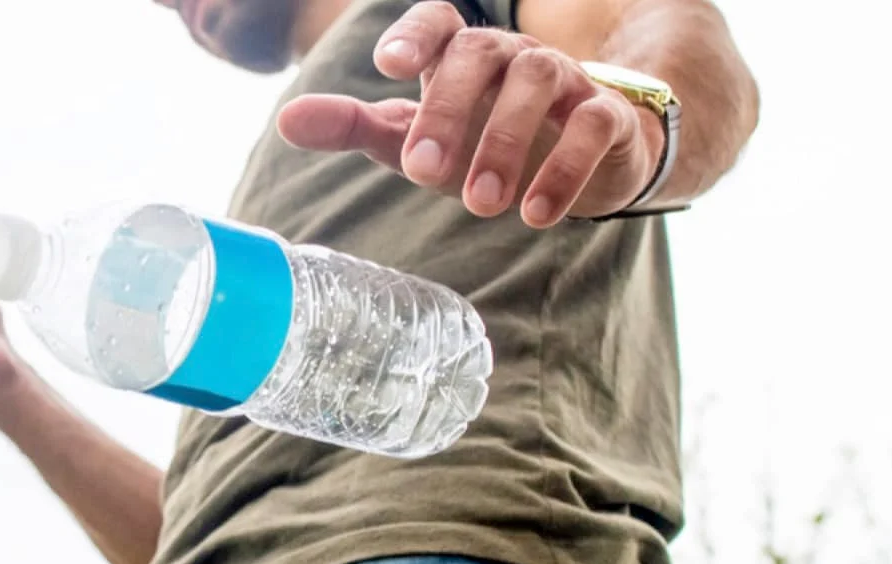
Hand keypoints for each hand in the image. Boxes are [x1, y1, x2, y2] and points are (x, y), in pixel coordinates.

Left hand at [276, 1, 664, 226]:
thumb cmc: (481, 138)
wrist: (578, 160)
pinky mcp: (606, 116)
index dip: (414, 35)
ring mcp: (564, 79)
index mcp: (459, 54)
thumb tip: (286, 122)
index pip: (437, 22)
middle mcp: (511, 55)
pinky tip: (536, 214)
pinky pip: (593, 125)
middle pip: (480, 53)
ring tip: (479, 206)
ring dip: (506, 142)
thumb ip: (353, 126)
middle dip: (449, 110)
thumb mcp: (413, 136)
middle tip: (421, 172)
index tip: (388, 66)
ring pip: (538, 80)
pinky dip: (567, 168)